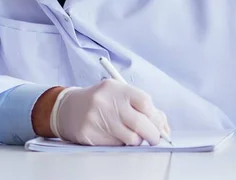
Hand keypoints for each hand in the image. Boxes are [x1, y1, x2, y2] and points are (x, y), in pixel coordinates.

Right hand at [50, 79, 169, 145]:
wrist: (70, 108)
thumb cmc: (102, 100)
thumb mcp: (121, 94)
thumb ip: (143, 107)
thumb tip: (164, 127)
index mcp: (117, 88)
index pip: (145, 102)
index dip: (156, 117)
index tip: (160, 125)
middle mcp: (107, 102)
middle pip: (140, 123)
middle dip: (153, 134)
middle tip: (154, 138)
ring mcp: (97, 119)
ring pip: (130, 139)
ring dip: (136, 140)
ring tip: (130, 133)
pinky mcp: (89, 135)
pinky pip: (116, 146)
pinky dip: (120, 143)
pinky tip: (113, 134)